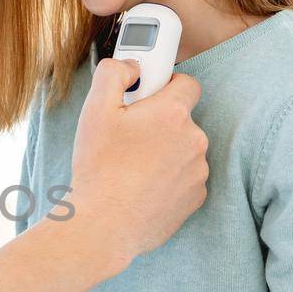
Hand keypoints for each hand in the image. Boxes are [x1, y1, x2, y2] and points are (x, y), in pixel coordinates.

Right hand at [62, 57, 207, 277]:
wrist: (104, 226)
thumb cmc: (98, 169)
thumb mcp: (94, 110)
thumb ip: (113, 73)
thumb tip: (132, 65)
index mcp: (173, 114)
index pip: (188, 83)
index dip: (167, 86)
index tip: (148, 96)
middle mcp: (194, 140)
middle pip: (182, 119)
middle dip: (159, 123)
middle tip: (128, 136)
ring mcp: (198, 171)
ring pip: (183, 149)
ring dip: (164, 152)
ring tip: (131, 167)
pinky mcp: (196, 198)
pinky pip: (185, 177)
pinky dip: (168, 178)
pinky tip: (141, 187)